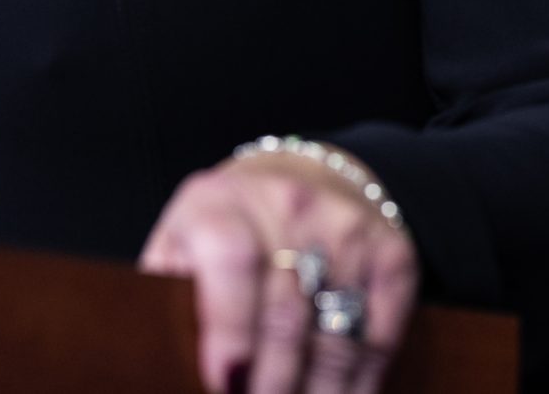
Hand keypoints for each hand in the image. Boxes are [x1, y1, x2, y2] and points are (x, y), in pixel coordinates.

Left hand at [139, 148, 419, 393]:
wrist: (308, 177)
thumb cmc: (228, 226)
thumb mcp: (182, 241)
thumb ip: (168, 293)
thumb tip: (155, 360)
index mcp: (220, 203)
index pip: (230, 259)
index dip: (228, 326)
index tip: (223, 383)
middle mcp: (289, 207)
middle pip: (285, 316)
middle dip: (270, 386)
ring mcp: (347, 230)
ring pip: (336, 339)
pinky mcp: (392, 254)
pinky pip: (380, 339)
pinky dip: (359, 385)